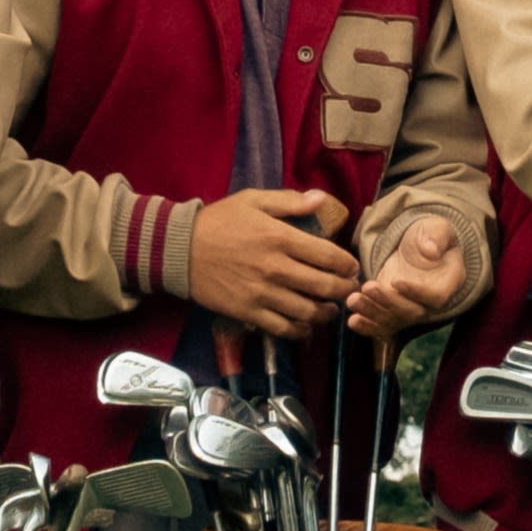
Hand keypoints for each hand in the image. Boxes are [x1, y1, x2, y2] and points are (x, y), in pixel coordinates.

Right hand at [191, 187, 358, 337]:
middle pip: (324, 287)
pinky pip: (283, 328)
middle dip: (344, 290)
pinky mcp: (248, 312)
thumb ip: (289, 201)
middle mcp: (275, 268)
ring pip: (308, 312)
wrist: (179, 249)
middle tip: (349, 290)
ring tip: (330, 310)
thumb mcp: (253, 200)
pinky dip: (300, 330)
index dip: (347, 265)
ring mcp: (262, 293)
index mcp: (280, 237)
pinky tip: (305, 326)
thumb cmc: (218, 221)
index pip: (328, 256)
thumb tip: (321, 199)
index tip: (352, 267)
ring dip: (326, 313)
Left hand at [349, 211, 467, 337]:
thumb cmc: (430, 235)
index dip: (416, 292)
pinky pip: (383, 326)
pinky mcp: (395, 312)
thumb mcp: (436, 228)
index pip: (435, 296)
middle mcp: (431, 302)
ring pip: (394, 320)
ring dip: (372, 313)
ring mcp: (412, 310)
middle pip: (411, 313)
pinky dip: (368, 327)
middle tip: (367, 288)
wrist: (417, 247)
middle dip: (387, 302)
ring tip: (353, 300)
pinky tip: (353, 321)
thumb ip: (436, 237)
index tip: (396, 281)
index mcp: (448, 282)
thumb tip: (430, 250)